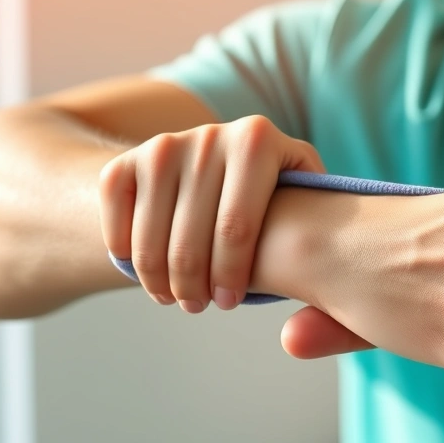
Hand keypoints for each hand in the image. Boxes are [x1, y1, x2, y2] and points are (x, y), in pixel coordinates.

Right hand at [98, 115, 326, 312]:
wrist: (223, 160)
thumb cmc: (277, 196)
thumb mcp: (308, 200)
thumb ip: (329, 233)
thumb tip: (327, 288)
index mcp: (258, 141)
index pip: (237, 227)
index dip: (231, 276)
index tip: (230, 303)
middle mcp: (209, 135)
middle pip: (190, 238)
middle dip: (193, 285)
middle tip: (199, 307)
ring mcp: (163, 145)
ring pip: (150, 235)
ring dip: (158, 280)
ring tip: (175, 298)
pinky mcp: (126, 159)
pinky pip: (114, 215)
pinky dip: (123, 252)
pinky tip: (146, 273)